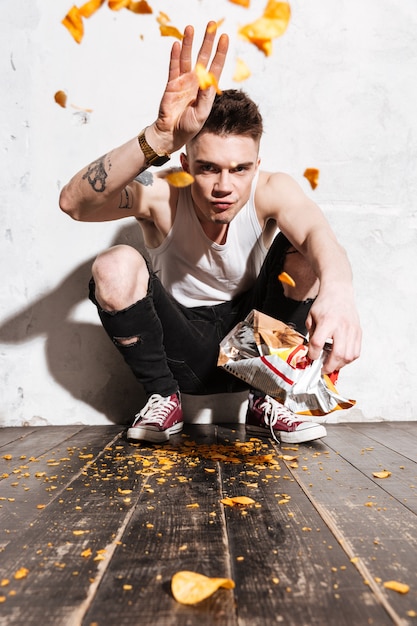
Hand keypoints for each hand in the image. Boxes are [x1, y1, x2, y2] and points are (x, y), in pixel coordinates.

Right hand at [147, 22, 228, 153]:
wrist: (171, 134)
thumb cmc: (189, 127)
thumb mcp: (202, 114)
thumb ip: (205, 97)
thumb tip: (209, 79)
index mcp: (207, 89)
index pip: (216, 66)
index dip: (220, 52)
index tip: (224, 37)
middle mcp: (196, 82)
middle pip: (203, 57)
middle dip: (207, 41)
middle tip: (212, 24)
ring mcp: (183, 81)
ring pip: (187, 58)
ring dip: (188, 43)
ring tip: (190, 28)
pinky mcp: (171, 84)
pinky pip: (173, 67)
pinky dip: (174, 56)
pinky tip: (176, 44)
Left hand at [305, 290, 361, 374]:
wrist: (339, 292)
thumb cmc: (325, 304)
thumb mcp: (311, 317)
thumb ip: (311, 334)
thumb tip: (310, 351)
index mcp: (327, 322)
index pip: (318, 343)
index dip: (313, 354)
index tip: (311, 357)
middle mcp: (341, 327)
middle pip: (337, 354)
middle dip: (329, 366)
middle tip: (322, 369)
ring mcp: (352, 330)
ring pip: (349, 356)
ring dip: (339, 365)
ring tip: (332, 364)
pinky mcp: (358, 332)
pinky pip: (356, 352)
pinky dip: (348, 359)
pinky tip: (341, 358)